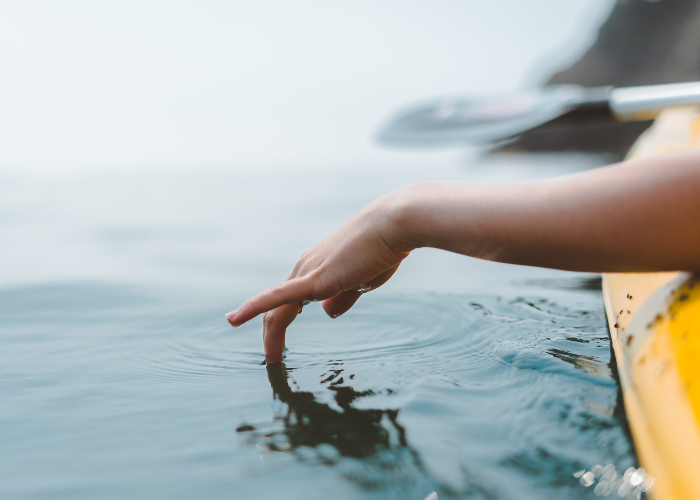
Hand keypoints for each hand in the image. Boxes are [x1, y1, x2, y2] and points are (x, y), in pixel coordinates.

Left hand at [226, 190, 410, 363]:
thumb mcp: (362, 281)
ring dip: (271, 337)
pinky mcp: (315, 278)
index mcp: (315, 270)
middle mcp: (305, 269)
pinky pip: (278, 296)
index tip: (279, 348)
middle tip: (272, 360)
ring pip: (277, 310)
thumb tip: (327, 313)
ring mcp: (307, 272)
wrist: (393, 226)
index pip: (287, 301)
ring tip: (271, 361)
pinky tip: (234, 320)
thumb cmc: (382, 251)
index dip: (279, 325)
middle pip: (276, 308)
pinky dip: (254, 307)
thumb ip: (344, 297)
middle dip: (272, 336)